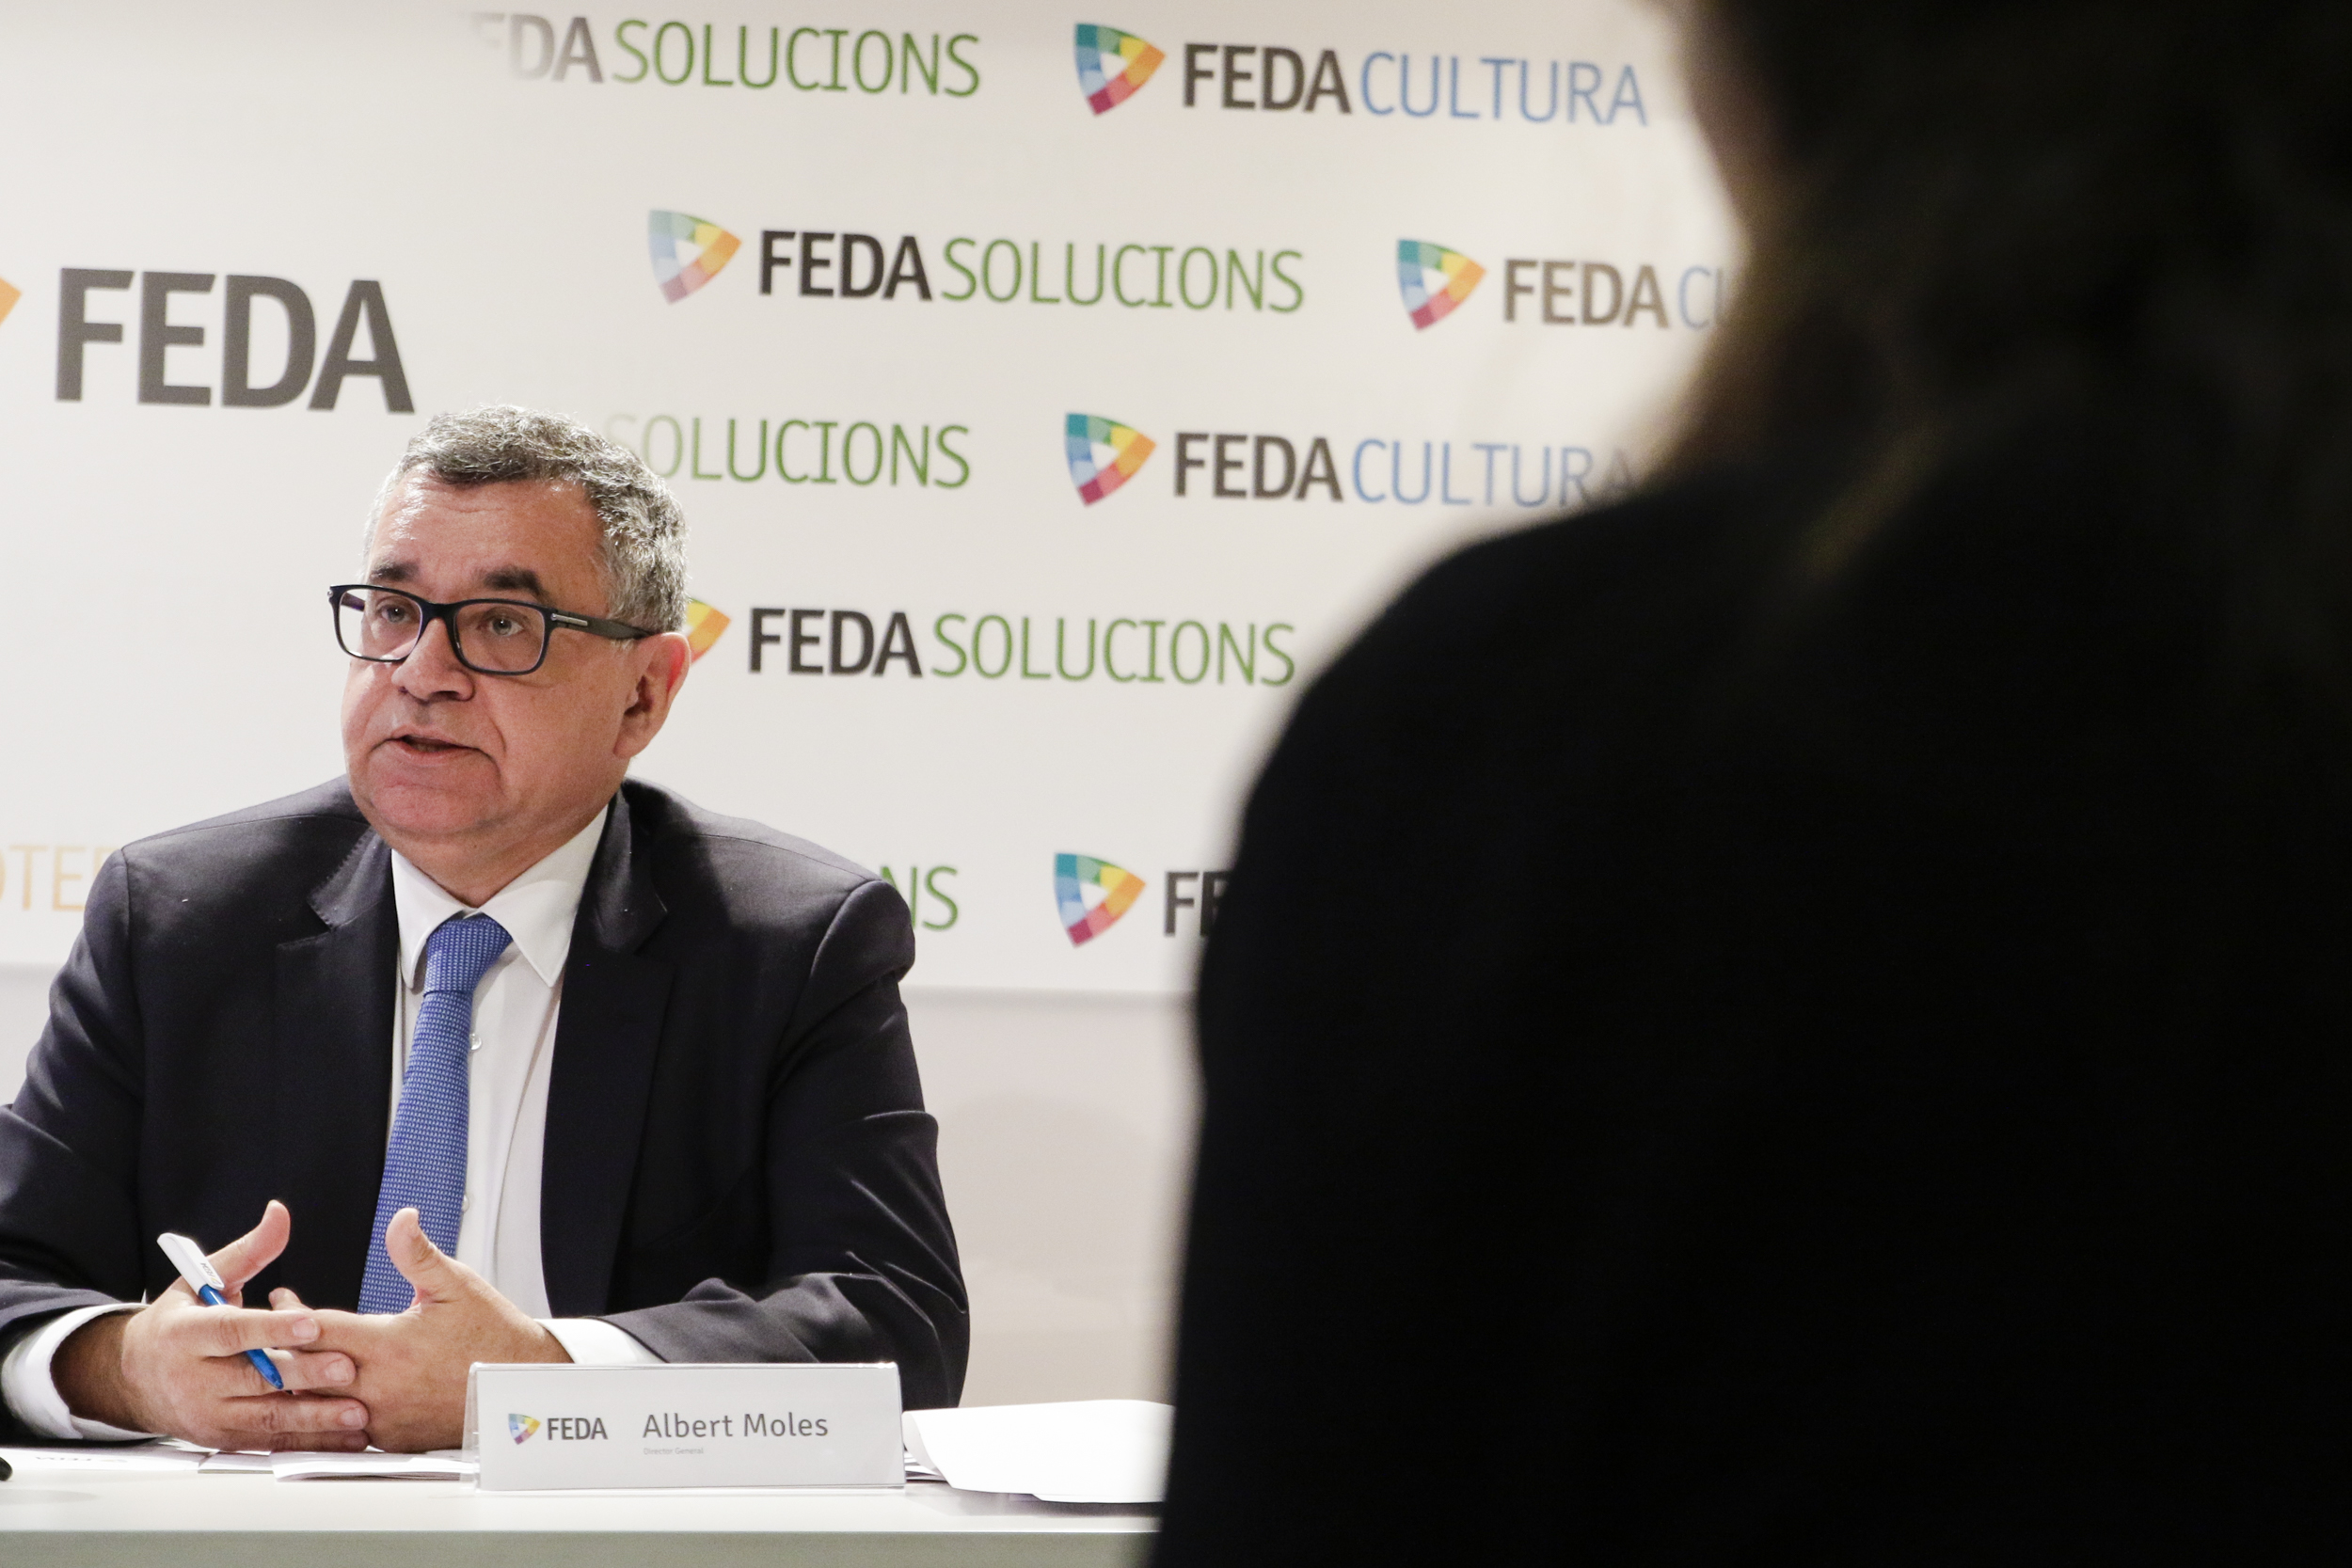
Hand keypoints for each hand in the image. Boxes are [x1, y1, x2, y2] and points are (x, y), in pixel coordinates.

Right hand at [52, 1200, 368, 1449]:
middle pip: (254, 1379)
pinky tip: (343, 1440)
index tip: (312, 1323)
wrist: (131, 1379)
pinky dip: (308, 1444)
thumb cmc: (176, 1325)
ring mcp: (207, 1415)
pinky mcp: (222, 1440)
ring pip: (265, 1420)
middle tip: (347, 1368)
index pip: (232, 1331)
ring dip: (314, 1419)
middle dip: (303, 1375)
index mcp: (184, 1335)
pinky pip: (269, 1444)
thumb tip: (280, 1215)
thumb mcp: (201, 1282)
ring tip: (357, 1414)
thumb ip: (249, 1252)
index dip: (272, 1328)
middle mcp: (193, 1379)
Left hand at [299, 1207, 568, 1451]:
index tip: (282, 1299)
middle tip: (276, 1331)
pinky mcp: (391, 1439)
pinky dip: (328, 1410)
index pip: (318, 1329)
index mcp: (389, 1346)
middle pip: (306, 1371)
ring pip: (318, 1405)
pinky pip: (343, 1429)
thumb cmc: (492, 1336)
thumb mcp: (457, 1285)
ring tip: (294, 1360)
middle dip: (286, 1348)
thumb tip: (401, 1219)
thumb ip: (418, 1253)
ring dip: (302, 1382)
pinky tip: (326, 1395)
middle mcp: (379, 1387)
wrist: (520, 1389)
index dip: (291, 1312)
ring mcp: (382, 1419)